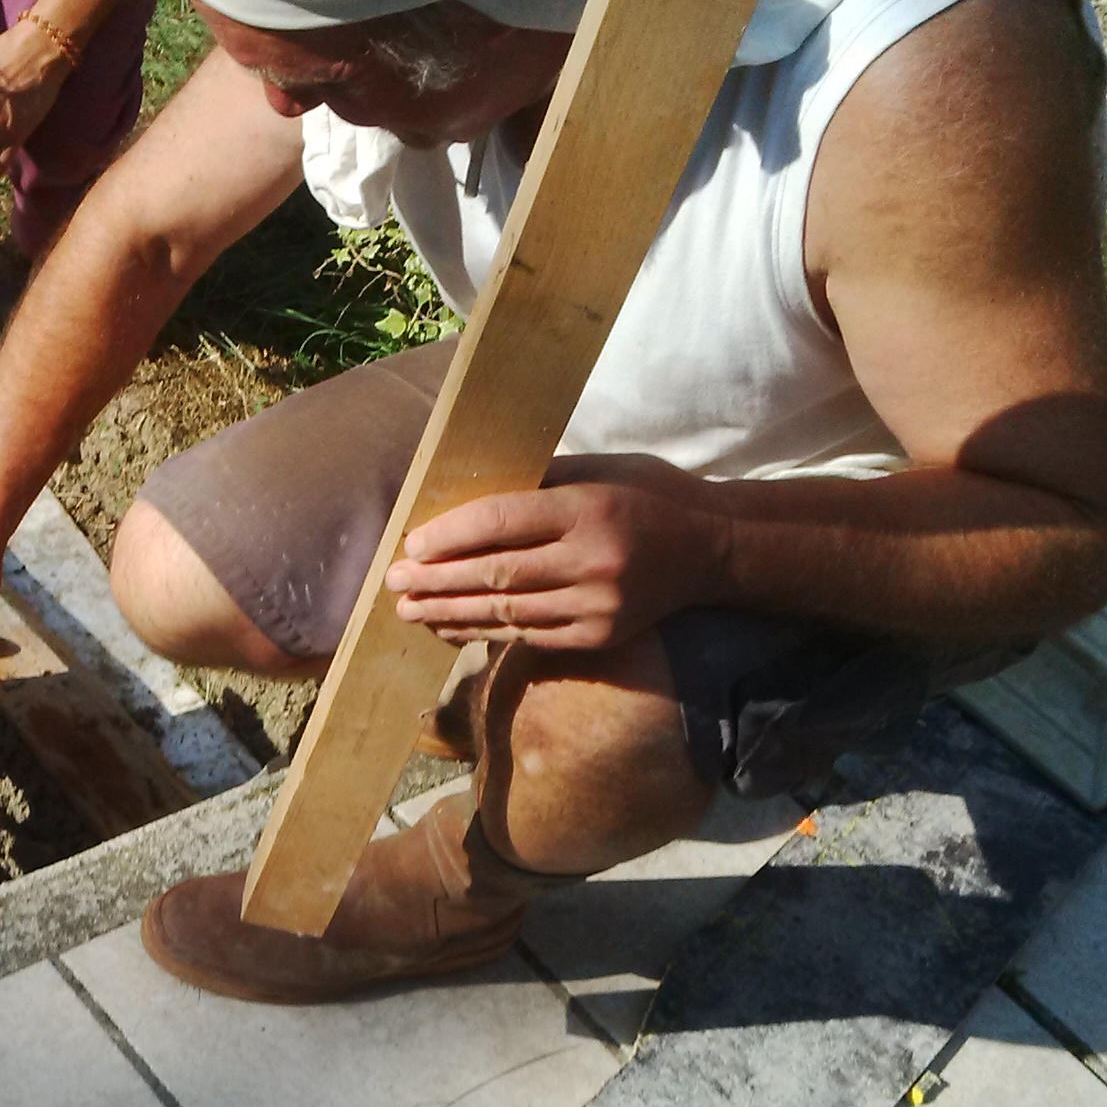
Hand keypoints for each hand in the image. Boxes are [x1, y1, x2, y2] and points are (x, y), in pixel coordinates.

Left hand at [383, 454, 727, 648]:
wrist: (713, 550)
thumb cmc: (648, 496)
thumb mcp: (601, 469)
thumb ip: (539, 482)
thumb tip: (464, 492)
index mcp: (589, 509)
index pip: (502, 522)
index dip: (450, 535)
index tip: (411, 543)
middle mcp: (592, 561)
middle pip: (495, 574)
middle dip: (435, 579)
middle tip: (392, 581)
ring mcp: (596, 606)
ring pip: (505, 612)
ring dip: (447, 612)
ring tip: (407, 609)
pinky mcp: (598, 638)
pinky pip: (527, 636)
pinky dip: (482, 632)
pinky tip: (448, 627)